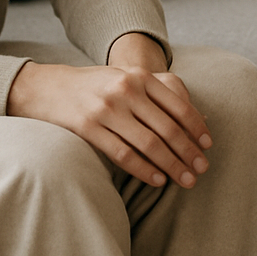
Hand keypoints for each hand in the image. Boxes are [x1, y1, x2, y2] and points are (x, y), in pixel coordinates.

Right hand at [6, 33, 210, 188]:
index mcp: (139, 76)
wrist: (49, 87)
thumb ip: (159, 94)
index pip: (177, 105)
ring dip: (171, 165)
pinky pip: (123, 154)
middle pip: (167, 127)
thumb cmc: (96, 86)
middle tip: (201, 169)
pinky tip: (157, 179)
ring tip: (185, 179)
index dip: (196, 127)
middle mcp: (126, 90)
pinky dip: (143, 169)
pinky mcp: (89, 128)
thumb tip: (200, 117)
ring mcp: (107, 109)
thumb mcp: (127, 78)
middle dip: (188, 151)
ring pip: (149, 143)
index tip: (208, 146)